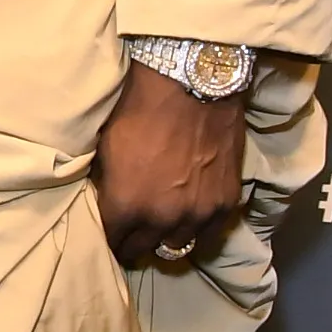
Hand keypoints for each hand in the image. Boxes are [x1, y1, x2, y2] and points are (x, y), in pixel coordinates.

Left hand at [92, 59, 247, 269]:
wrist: (191, 83)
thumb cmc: (140, 108)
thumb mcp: (106, 147)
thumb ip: (108, 183)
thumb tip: (105, 200)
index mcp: (126, 205)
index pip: (111, 240)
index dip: (108, 237)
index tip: (108, 235)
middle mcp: (162, 219)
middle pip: (142, 249)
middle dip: (132, 243)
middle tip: (130, 235)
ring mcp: (197, 214)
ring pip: (176, 246)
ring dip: (165, 237)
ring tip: (160, 229)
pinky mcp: (225, 203)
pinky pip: (208, 233)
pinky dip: (195, 229)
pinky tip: (187, 220)